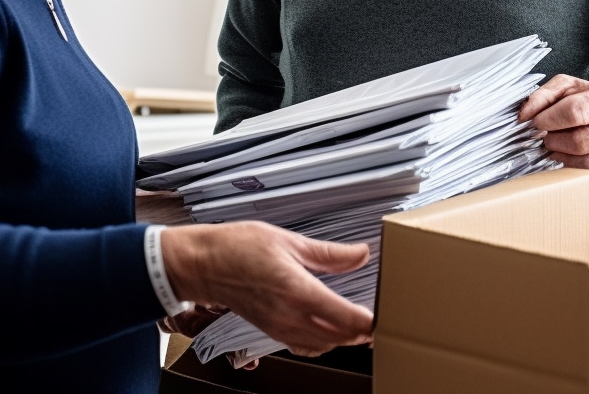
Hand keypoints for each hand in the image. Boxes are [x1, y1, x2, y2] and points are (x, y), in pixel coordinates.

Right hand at [160, 222, 373, 357]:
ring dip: (343, 339)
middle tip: (380, 318)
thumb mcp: (289, 241)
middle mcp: (289, 316)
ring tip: (359, 325)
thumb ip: (329, 254)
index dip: (370, 321)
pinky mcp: (270, 330)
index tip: (385, 313)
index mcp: (298, 291)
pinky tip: (328, 329)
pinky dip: (322, 342)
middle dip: (362, 332)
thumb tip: (360, 254)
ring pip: (322, 345)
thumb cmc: (238, 247)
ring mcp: (278, 327)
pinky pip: (303, 346)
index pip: (345, 318)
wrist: (203, 264)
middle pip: (338, 337)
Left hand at [519, 75, 588, 176]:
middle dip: (551, 138)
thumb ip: (543, 95)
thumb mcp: (566, 89)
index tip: (534, 121)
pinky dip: (563, 162)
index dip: (548, 118)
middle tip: (541, 133)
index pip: (574, 112)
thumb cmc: (585, 103)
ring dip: (555, 150)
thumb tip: (524, 115)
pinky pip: (578, 171)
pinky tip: (562, 153)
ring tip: (552, 141)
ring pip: (575, 158)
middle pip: (575, 140)